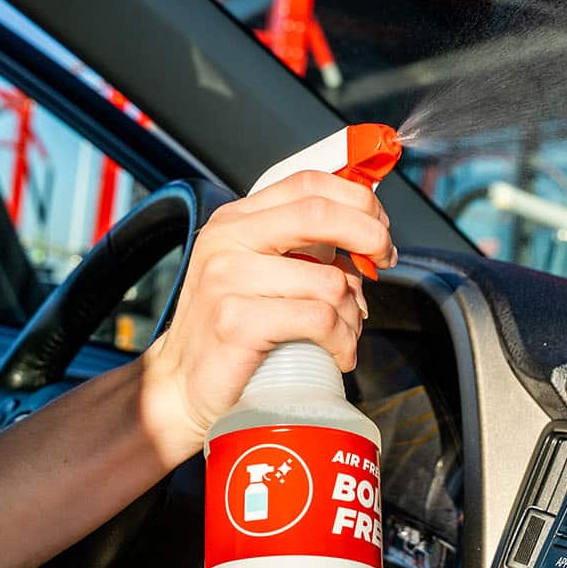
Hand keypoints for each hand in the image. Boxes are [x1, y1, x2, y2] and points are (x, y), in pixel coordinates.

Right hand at [140, 170, 396, 461]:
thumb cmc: (234, 329)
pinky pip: (319, 320)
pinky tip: (338, 354)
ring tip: (345, 333)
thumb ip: (301, 248)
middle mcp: (228, 240)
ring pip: (330, 281)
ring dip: (354, 314)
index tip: (381, 230)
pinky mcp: (237, 322)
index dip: (358, 201)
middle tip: (384, 263)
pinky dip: (342, 340)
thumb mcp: (261, 273)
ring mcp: (228, 280)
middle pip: (320, 214)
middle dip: (370, 237)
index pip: (308, 183)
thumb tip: (366, 242)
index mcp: (237, 220)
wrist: (182, 385)